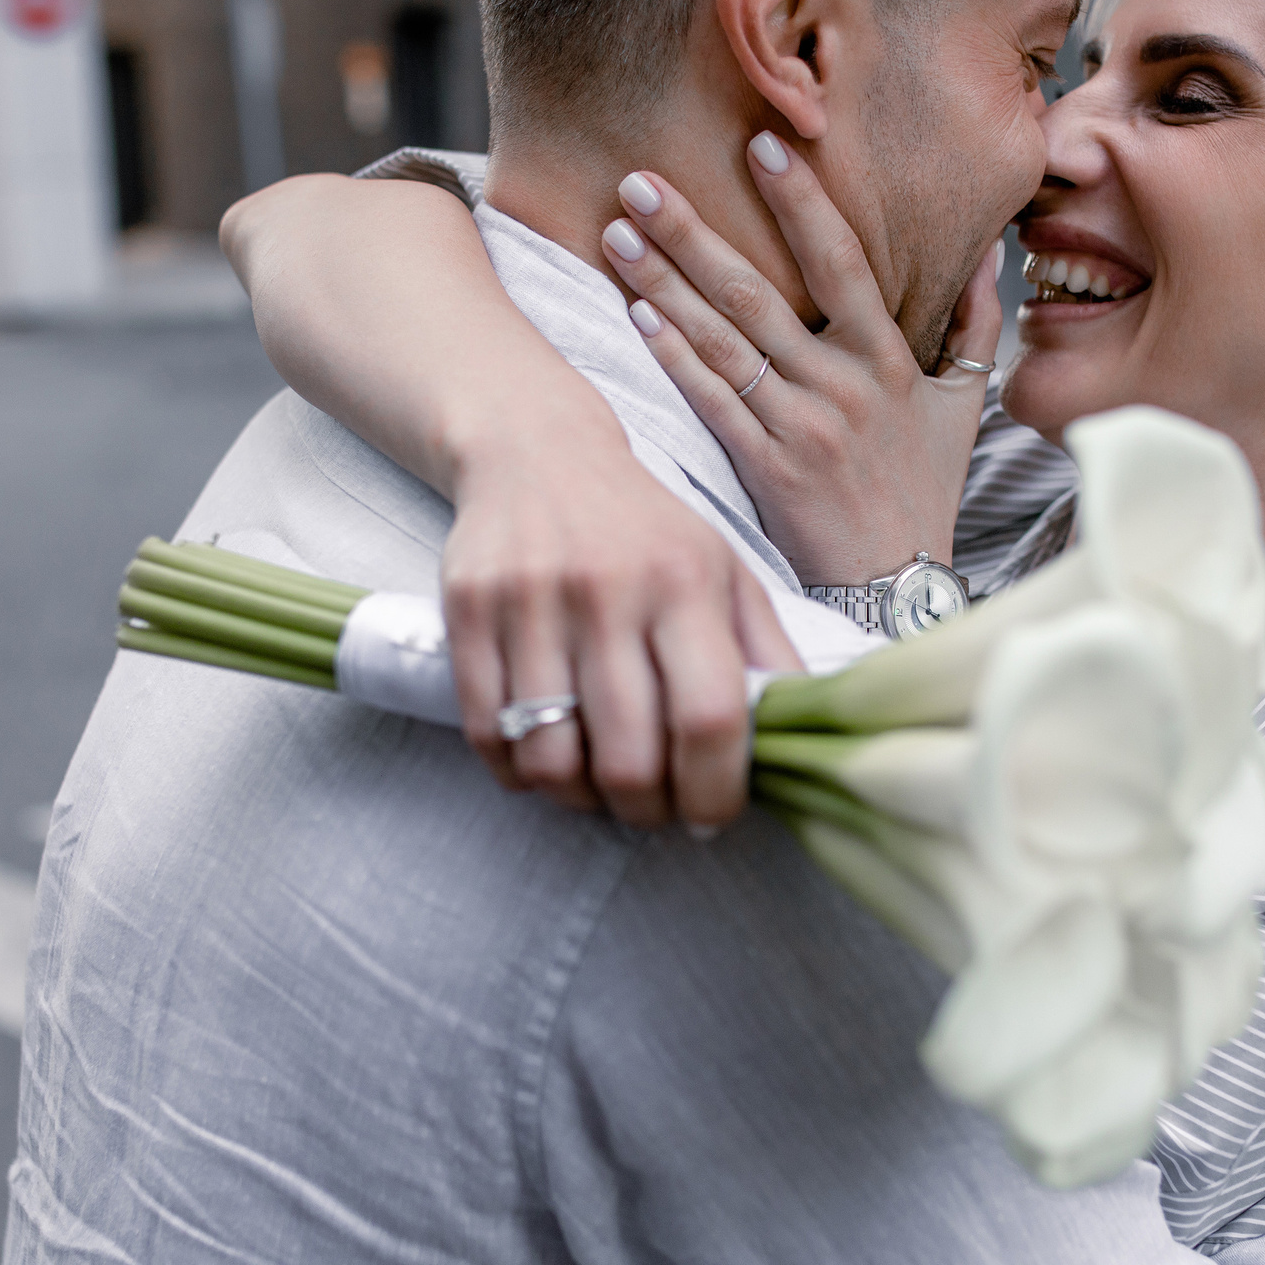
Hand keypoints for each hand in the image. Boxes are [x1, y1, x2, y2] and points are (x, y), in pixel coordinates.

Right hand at [439, 409, 800, 831]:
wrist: (535, 450)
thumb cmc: (642, 529)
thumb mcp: (723, 570)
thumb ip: (764, 652)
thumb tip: (796, 738)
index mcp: (685, 582)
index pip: (708, 719)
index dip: (715, 791)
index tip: (711, 814)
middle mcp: (608, 589)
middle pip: (628, 758)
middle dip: (645, 810)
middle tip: (652, 809)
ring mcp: (531, 600)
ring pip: (550, 758)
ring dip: (577, 798)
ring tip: (594, 785)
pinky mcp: (468, 608)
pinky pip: (486, 731)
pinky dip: (515, 770)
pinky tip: (541, 758)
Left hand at [595, 135, 999, 585]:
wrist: (897, 584)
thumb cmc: (924, 490)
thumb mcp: (964, 404)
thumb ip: (975, 322)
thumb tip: (992, 248)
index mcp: (888, 360)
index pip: (842, 261)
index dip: (801, 201)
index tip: (761, 146)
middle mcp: (843, 386)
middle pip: (760, 293)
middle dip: (695, 233)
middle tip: (642, 180)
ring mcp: (801, 427)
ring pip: (724, 341)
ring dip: (665, 282)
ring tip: (619, 233)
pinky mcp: (765, 468)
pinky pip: (712, 402)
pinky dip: (674, 358)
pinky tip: (636, 316)